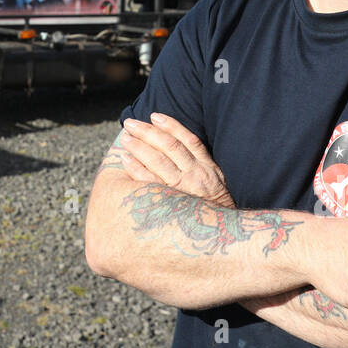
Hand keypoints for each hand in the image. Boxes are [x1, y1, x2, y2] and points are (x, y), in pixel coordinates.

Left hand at [119, 114, 235, 208]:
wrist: (222, 232)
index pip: (189, 140)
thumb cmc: (215, 205)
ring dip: (139, 146)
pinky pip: (150, 181)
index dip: (171, 125)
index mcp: (207, 167)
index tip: (154, 116)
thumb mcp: (217, 180)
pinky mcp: (171, 202)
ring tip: (126, 138)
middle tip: (130, 124)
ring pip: (158, 160)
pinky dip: (137, 168)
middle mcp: (196, 174)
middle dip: (148, 132)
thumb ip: (201, 162)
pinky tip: (126, 160)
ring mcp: (183, 188)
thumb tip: (179, 144)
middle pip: (169, 146)